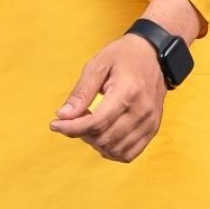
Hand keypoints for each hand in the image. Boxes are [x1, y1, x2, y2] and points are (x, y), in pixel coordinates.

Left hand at [48, 33, 166, 162]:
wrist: (154, 55)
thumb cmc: (123, 57)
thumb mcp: (98, 65)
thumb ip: (81, 92)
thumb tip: (63, 116)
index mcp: (127, 92)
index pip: (96, 122)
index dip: (71, 128)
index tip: (55, 124)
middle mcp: (141, 111)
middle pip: (104, 138)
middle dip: (82, 134)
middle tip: (74, 119)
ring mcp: (149, 122)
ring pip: (115, 150)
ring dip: (96, 143)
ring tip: (90, 125)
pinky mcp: (152, 129)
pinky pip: (128, 154)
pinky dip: (111, 150)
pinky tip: (103, 136)